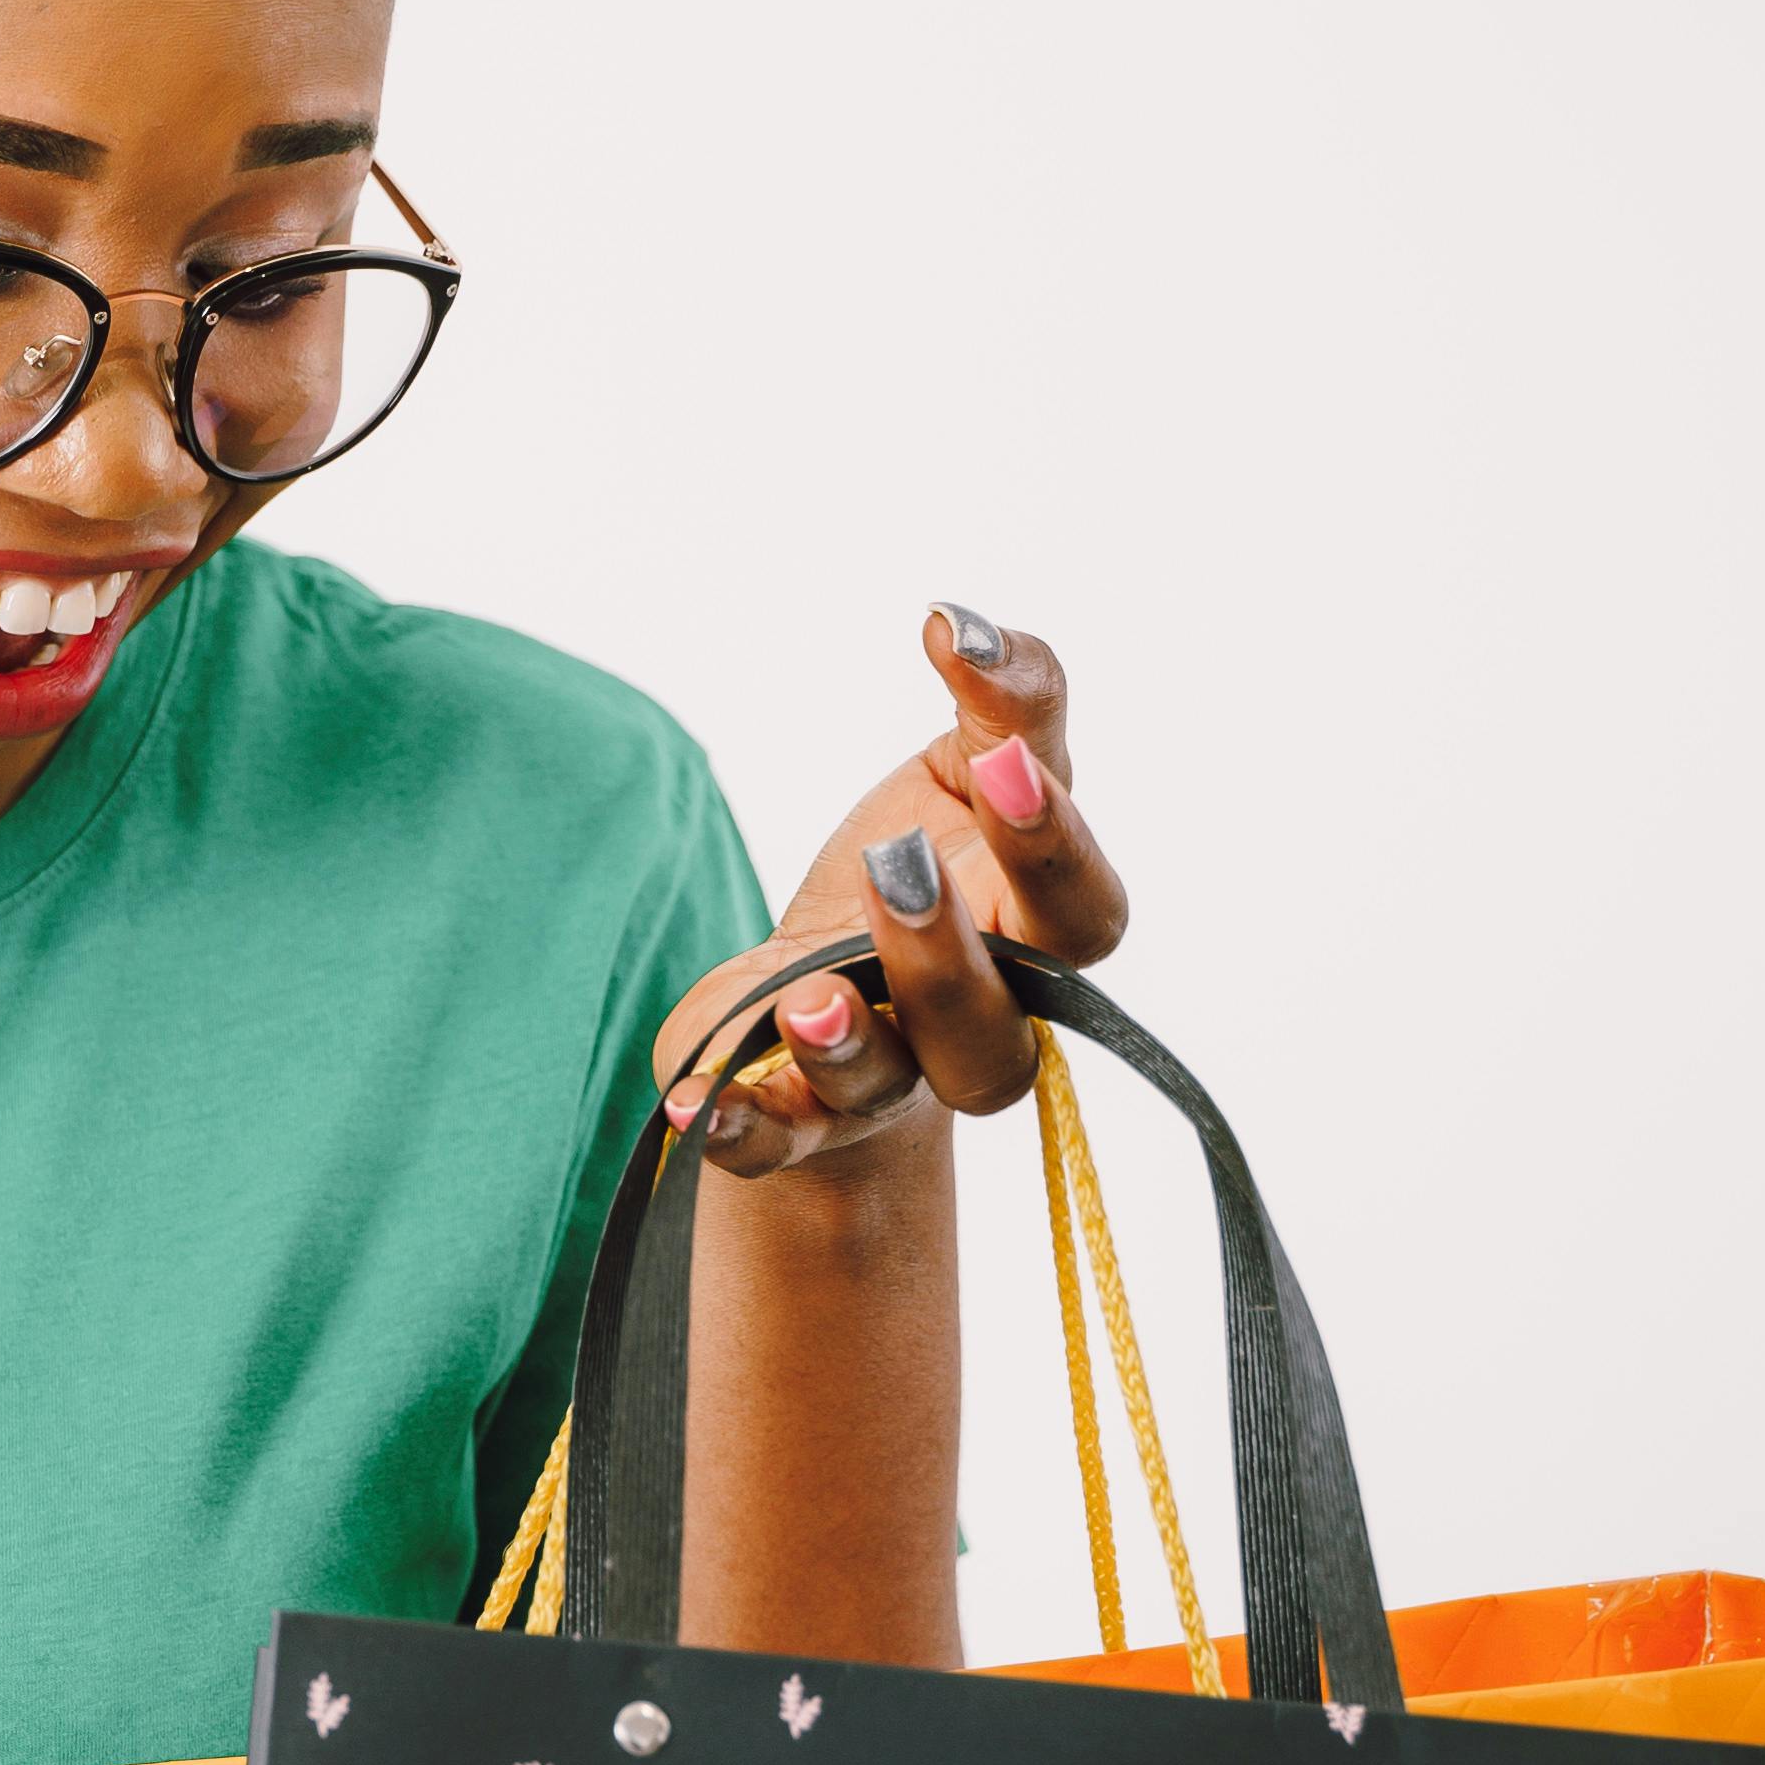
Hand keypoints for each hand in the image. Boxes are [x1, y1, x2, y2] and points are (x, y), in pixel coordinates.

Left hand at [651, 607, 1130, 1178]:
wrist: (829, 989)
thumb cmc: (925, 869)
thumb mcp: (966, 772)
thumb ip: (1006, 699)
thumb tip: (962, 622)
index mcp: (1034, 936)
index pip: (1077, 905)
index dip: (1051, 840)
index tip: (1006, 762)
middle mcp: (974, 1027)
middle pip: (988, 1021)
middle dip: (946, 953)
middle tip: (894, 865)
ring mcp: (885, 1082)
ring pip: (886, 1084)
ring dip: (847, 1046)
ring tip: (804, 1000)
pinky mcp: (790, 1117)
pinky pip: (769, 1142)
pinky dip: (734, 1131)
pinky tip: (687, 1107)